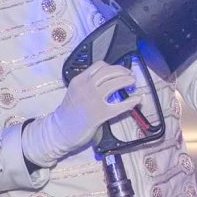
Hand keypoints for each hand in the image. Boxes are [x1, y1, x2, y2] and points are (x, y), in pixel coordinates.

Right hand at [22, 62, 139, 166]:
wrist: (59, 131)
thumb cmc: (67, 114)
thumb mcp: (74, 92)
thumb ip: (88, 85)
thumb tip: (107, 81)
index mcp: (79, 80)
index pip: (99, 66)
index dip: (113, 66)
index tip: (119, 70)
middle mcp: (86, 87)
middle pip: (109, 72)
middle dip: (122, 71)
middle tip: (129, 75)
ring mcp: (93, 100)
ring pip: (115, 83)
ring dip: (127, 81)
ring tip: (132, 83)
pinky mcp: (100, 114)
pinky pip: (120, 105)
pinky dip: (132, 101)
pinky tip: (137, 99)